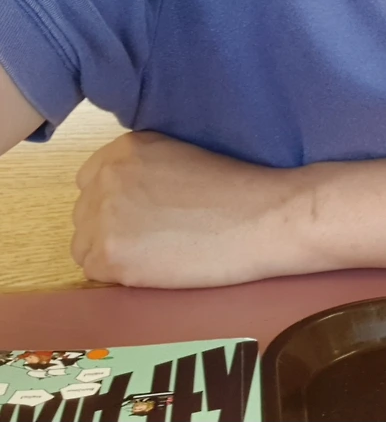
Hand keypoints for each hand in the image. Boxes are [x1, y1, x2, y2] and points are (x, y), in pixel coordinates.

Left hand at [72, 132, 312, 287]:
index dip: (119, 200)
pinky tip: (157, 265)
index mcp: (124, 149)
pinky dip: (120, 273)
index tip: (146, 212)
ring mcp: (103, 217)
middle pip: (86, 212)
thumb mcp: (182, 156)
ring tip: (158, 252)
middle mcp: (105, 178)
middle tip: (157, 235)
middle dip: (114, 225)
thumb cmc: (239, 189)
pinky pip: (94, 270)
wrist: (263, 218)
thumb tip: (127, 197)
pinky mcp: (110, 255)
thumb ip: (144, 169)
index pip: (92, 179)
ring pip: (85, 243)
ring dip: (114, 250)